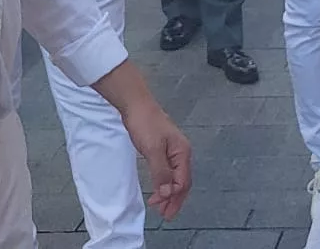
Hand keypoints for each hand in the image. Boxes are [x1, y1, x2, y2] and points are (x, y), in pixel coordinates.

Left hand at [122, 101, 192, 219]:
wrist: (135, 104)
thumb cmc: (145, 124)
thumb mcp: (153, 150)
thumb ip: (161, 172)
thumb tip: (169, 193)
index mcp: (182, 153)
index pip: (183, 182)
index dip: (173, 197)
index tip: (159, 207)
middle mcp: (182, 153)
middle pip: (183, 182)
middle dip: (175, 200)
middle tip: (166, 216)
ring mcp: (174, 151)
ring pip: (176, 178)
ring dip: (170, 193)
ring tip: (162, 207)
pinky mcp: (164, 149)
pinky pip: (169, 172)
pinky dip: (165, 183)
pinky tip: (160, 189)